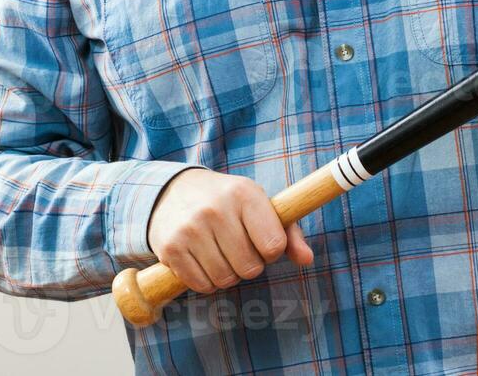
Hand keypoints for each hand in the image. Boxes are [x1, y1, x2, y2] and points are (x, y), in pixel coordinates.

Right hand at [146, 167, 313, 293]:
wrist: (175, 191)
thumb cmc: (230, 203)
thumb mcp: (260, 206)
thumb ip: (289, 234)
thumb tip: (308, 259)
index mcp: (244, 194)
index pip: (274, 246)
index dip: (272, 252)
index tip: (262, 241)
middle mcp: (215, 209)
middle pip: (250, 268)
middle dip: (249, 265)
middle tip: (239, 248)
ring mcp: (190, 229)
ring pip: (225, 280)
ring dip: (227, 274)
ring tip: (221, 253)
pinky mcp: (170, 248)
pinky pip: (201, 285)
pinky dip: (206, 281)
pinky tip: (203, 260)